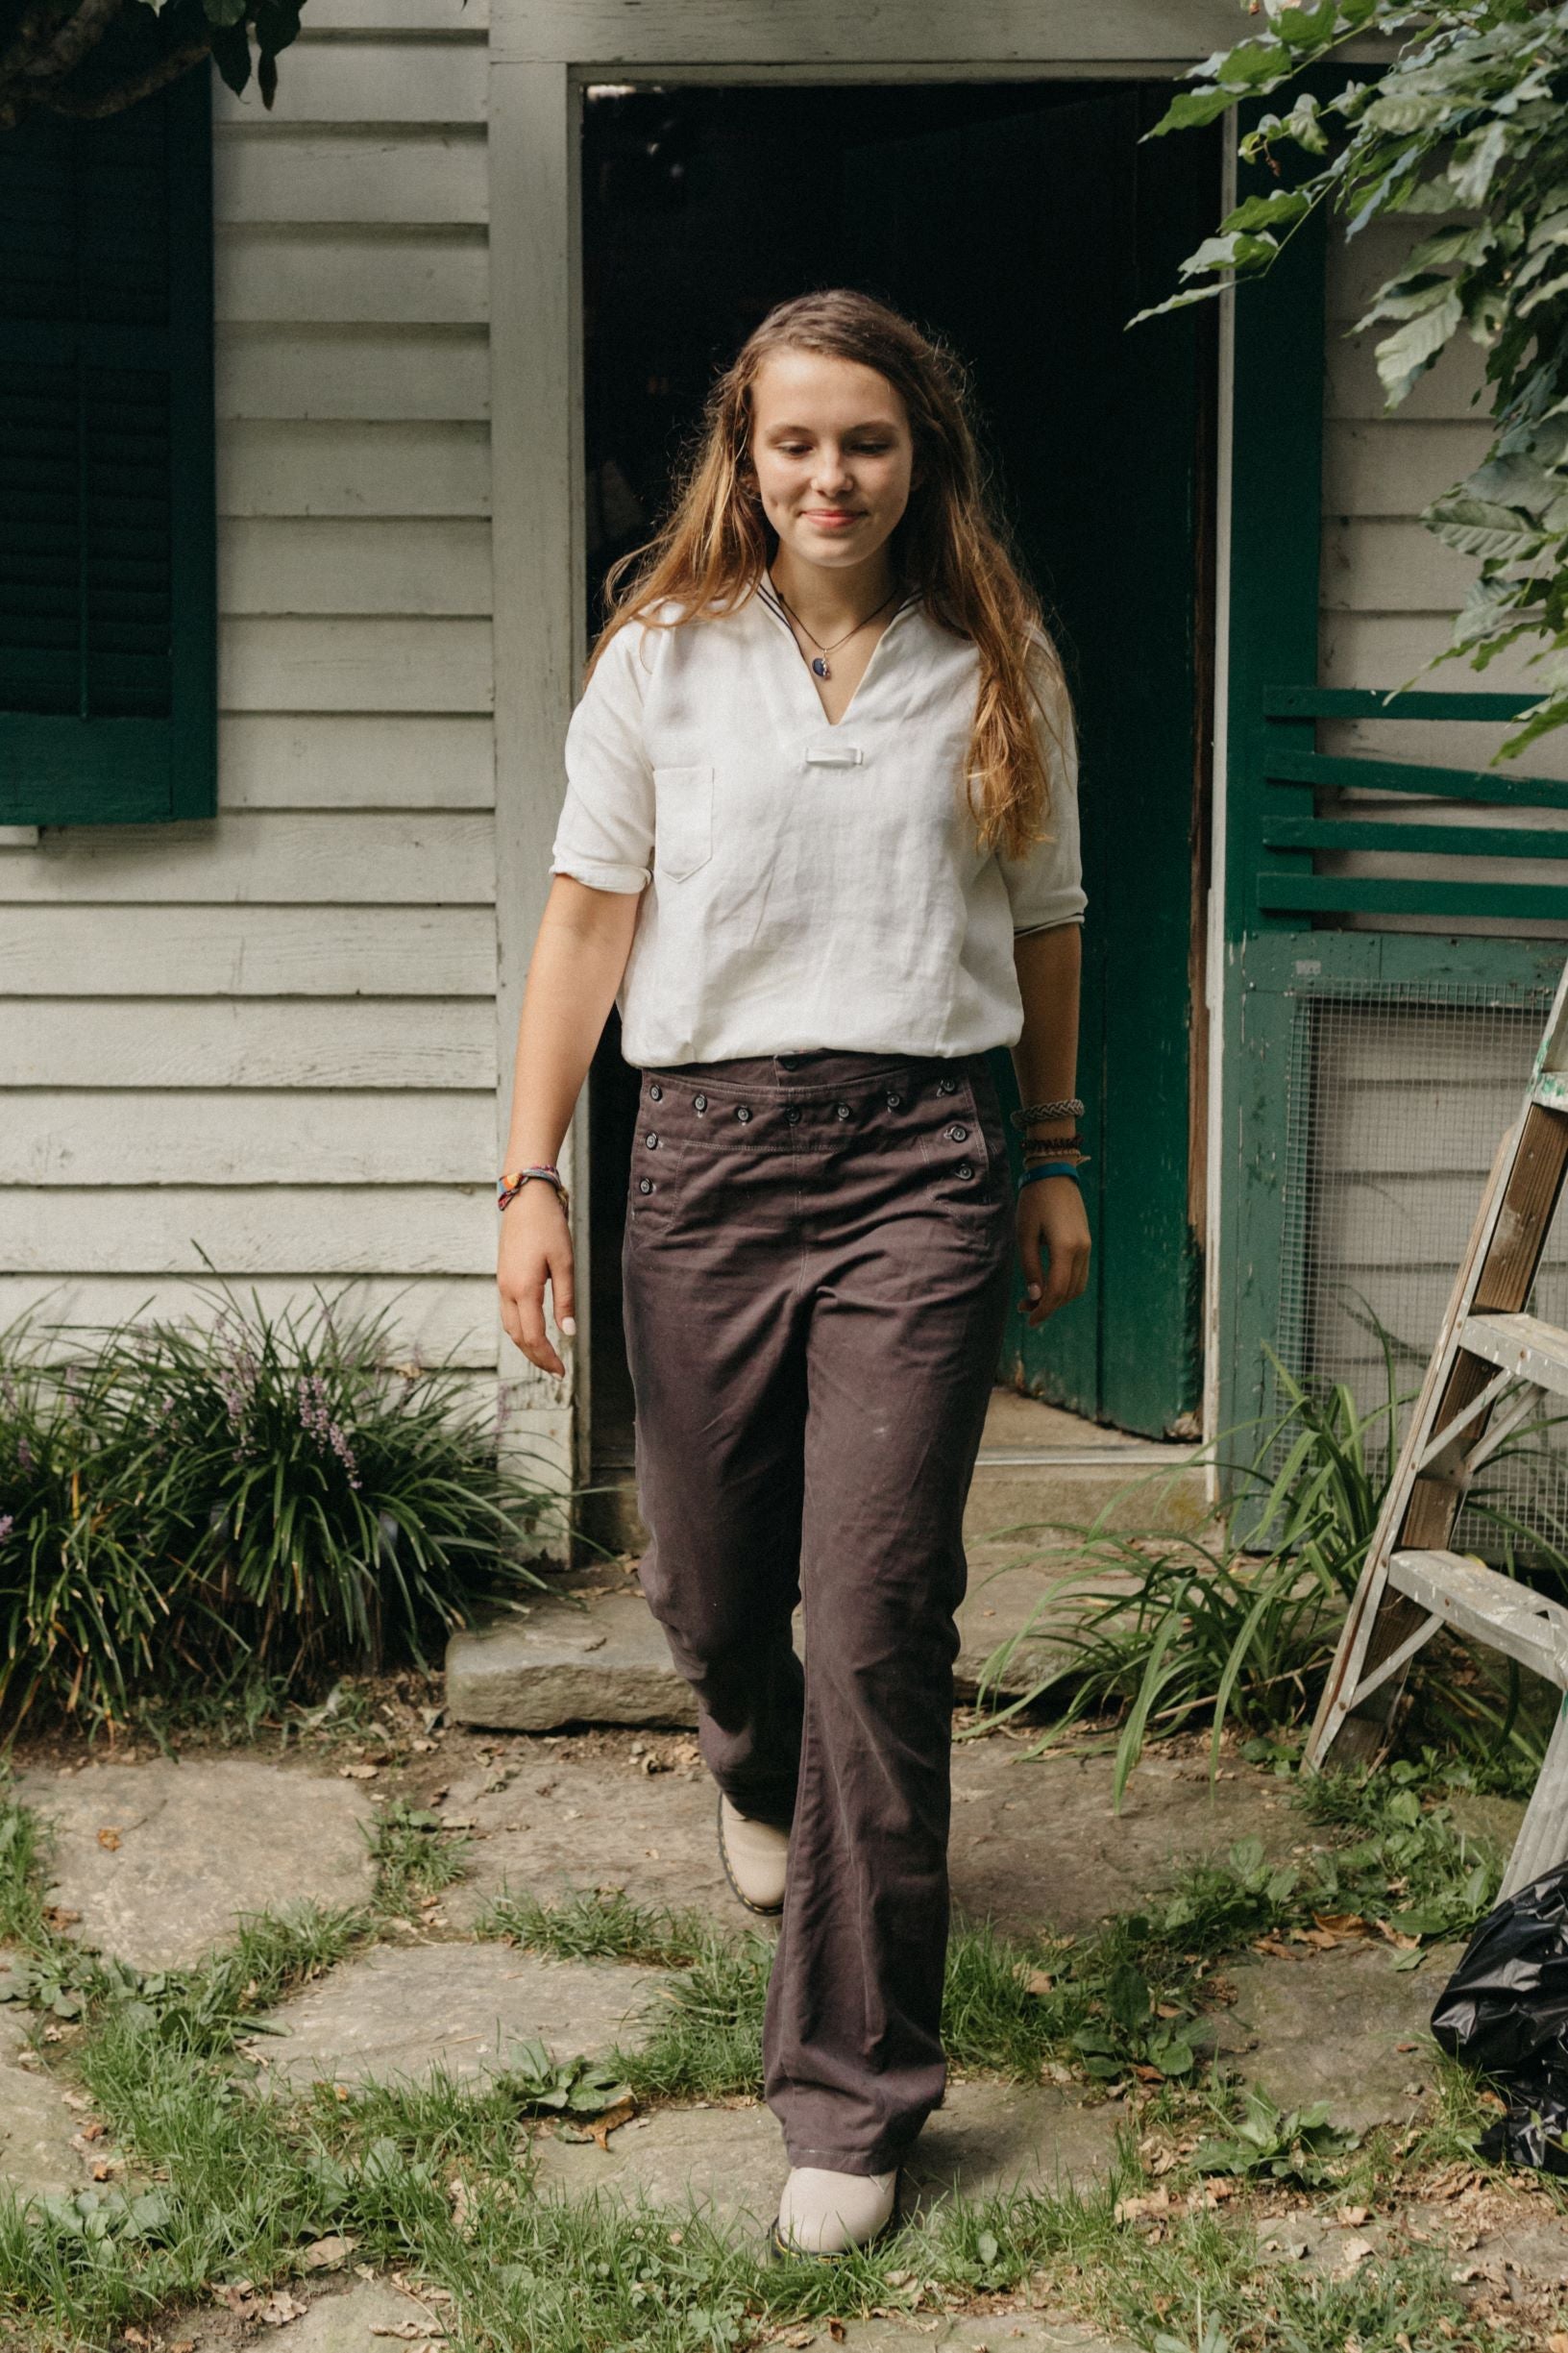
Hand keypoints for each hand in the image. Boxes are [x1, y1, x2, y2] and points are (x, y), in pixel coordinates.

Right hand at [497, 1183, 574, 1374]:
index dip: (548, 1358)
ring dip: (526, 1346)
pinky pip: (508, 1314)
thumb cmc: (549, 1227)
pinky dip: (520, 1330)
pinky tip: (534, 1332)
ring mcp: (502, 1284)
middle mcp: (507, 1291)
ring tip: (546, 1357)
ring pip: (510, 1327)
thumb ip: (565, 1301)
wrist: (525, 1199)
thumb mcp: (564, 1263)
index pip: (533, 1337)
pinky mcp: (503, 1278)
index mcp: (523, 1289)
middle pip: (518, 1338)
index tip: (563, 1371)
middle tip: (557, 1371)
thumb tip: (569, 1334)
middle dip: (537, 1358)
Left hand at [1016, 1175, 1090, 1326]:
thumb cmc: (1034, 1201)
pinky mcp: (1086, 1242)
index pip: (1057, 1290)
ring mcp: (1087, 1246)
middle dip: (1049, 1306)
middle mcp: (1082, 1250)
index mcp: (1066, 1247)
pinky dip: (1066, 1286)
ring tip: (1034, 1301)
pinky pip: (1080, 1274)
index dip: (1043, 1309)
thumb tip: (1035, 1297)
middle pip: (1069, 1292)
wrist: (1054, 1174)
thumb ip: (1030, 1267)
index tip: (1029, 1320)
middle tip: (1025, 1311)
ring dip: (1058, 1298)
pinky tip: (1048, 1286)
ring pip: (1078, 1285)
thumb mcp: (1025, 1234)